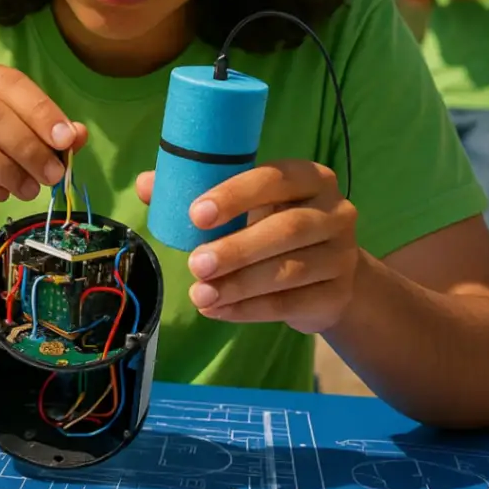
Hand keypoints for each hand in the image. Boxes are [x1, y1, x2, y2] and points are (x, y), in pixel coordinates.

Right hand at [0, 55, 87, 230]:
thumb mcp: (8, 140)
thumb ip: (43, 133)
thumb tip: (78, 135)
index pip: (10, 82)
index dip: (42, 111)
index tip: (67, 140)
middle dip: (29, 147)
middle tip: (52, 175)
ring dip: (10, 170)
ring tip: (29, 189)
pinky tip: (0, 193)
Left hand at [136, 160, 359, 333]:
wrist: (328, 273)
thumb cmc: (274, 224)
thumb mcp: (244, 203)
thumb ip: (198, 189)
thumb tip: (147, 185)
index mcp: (310, 177)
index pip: (275, 179)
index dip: (236, 195)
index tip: (196, 214)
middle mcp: (335, 212)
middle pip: (287, 229)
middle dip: (236, 249)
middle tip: (195, 264)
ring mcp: (342, 255)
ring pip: (289, 271)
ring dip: (239, 285)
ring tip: (200, 295)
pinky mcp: (338, 294)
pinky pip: (291, 304)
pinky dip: (249, 309)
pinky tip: (218, 311)